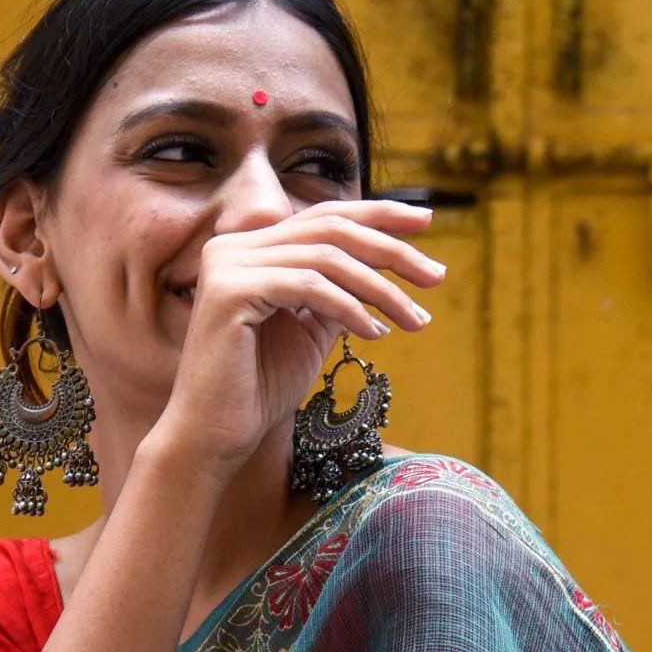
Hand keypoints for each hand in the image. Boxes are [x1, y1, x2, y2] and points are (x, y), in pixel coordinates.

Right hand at [152, 199, 440, 477]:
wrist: (215, 437)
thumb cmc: (260, 390)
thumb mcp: (311, 331)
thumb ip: (338, 294)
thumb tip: (386, 269)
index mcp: (251, 248)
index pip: (323, 216)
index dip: (378, 214)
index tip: (426, 223)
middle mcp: (233, 245)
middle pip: (330, 227)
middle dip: (392, 249)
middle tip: (436, 276)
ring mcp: (228, 264)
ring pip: (326, 258)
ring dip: (380, 289)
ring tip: (414, 320)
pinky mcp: (229, 290)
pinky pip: (308, 286)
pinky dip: (350, 308)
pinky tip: (375, 334)